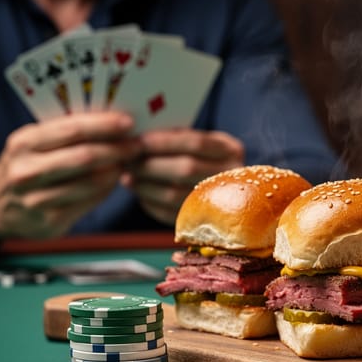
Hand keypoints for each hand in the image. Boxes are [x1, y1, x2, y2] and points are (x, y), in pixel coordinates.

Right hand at [0, 112, 140, 240]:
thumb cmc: (30, 163)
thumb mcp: (37, 142)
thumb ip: (68, 132)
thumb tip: (115, 122)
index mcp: (24, 143)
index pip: (72, 129)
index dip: (104, 125)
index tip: (129, 122)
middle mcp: (26, 171)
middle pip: (85, 157)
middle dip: (117, 149)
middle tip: (139, 144)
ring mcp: (36, 199)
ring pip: (91, 182)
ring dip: (117, 170)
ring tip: (131, 161)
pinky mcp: (50, 221)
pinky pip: (90, 202)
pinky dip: (107, 189)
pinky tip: (116, 180)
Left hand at [123, 129, 243, 224]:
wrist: (230, 194)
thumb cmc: (202, 158)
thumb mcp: (200, 142)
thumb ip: (176, 137)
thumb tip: (136, 138)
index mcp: (232, 150)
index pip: (196, 142)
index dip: (163, 141)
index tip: (137, 140)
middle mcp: (234, 177)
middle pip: (187, 169)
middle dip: (150, 164)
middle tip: (127, 160)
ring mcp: (223, 202)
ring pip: (176, 194)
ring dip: (146, 186)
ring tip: (128, 177)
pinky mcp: (206, 223)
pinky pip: (173, 215)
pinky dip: (151, 204)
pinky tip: (140, 194)